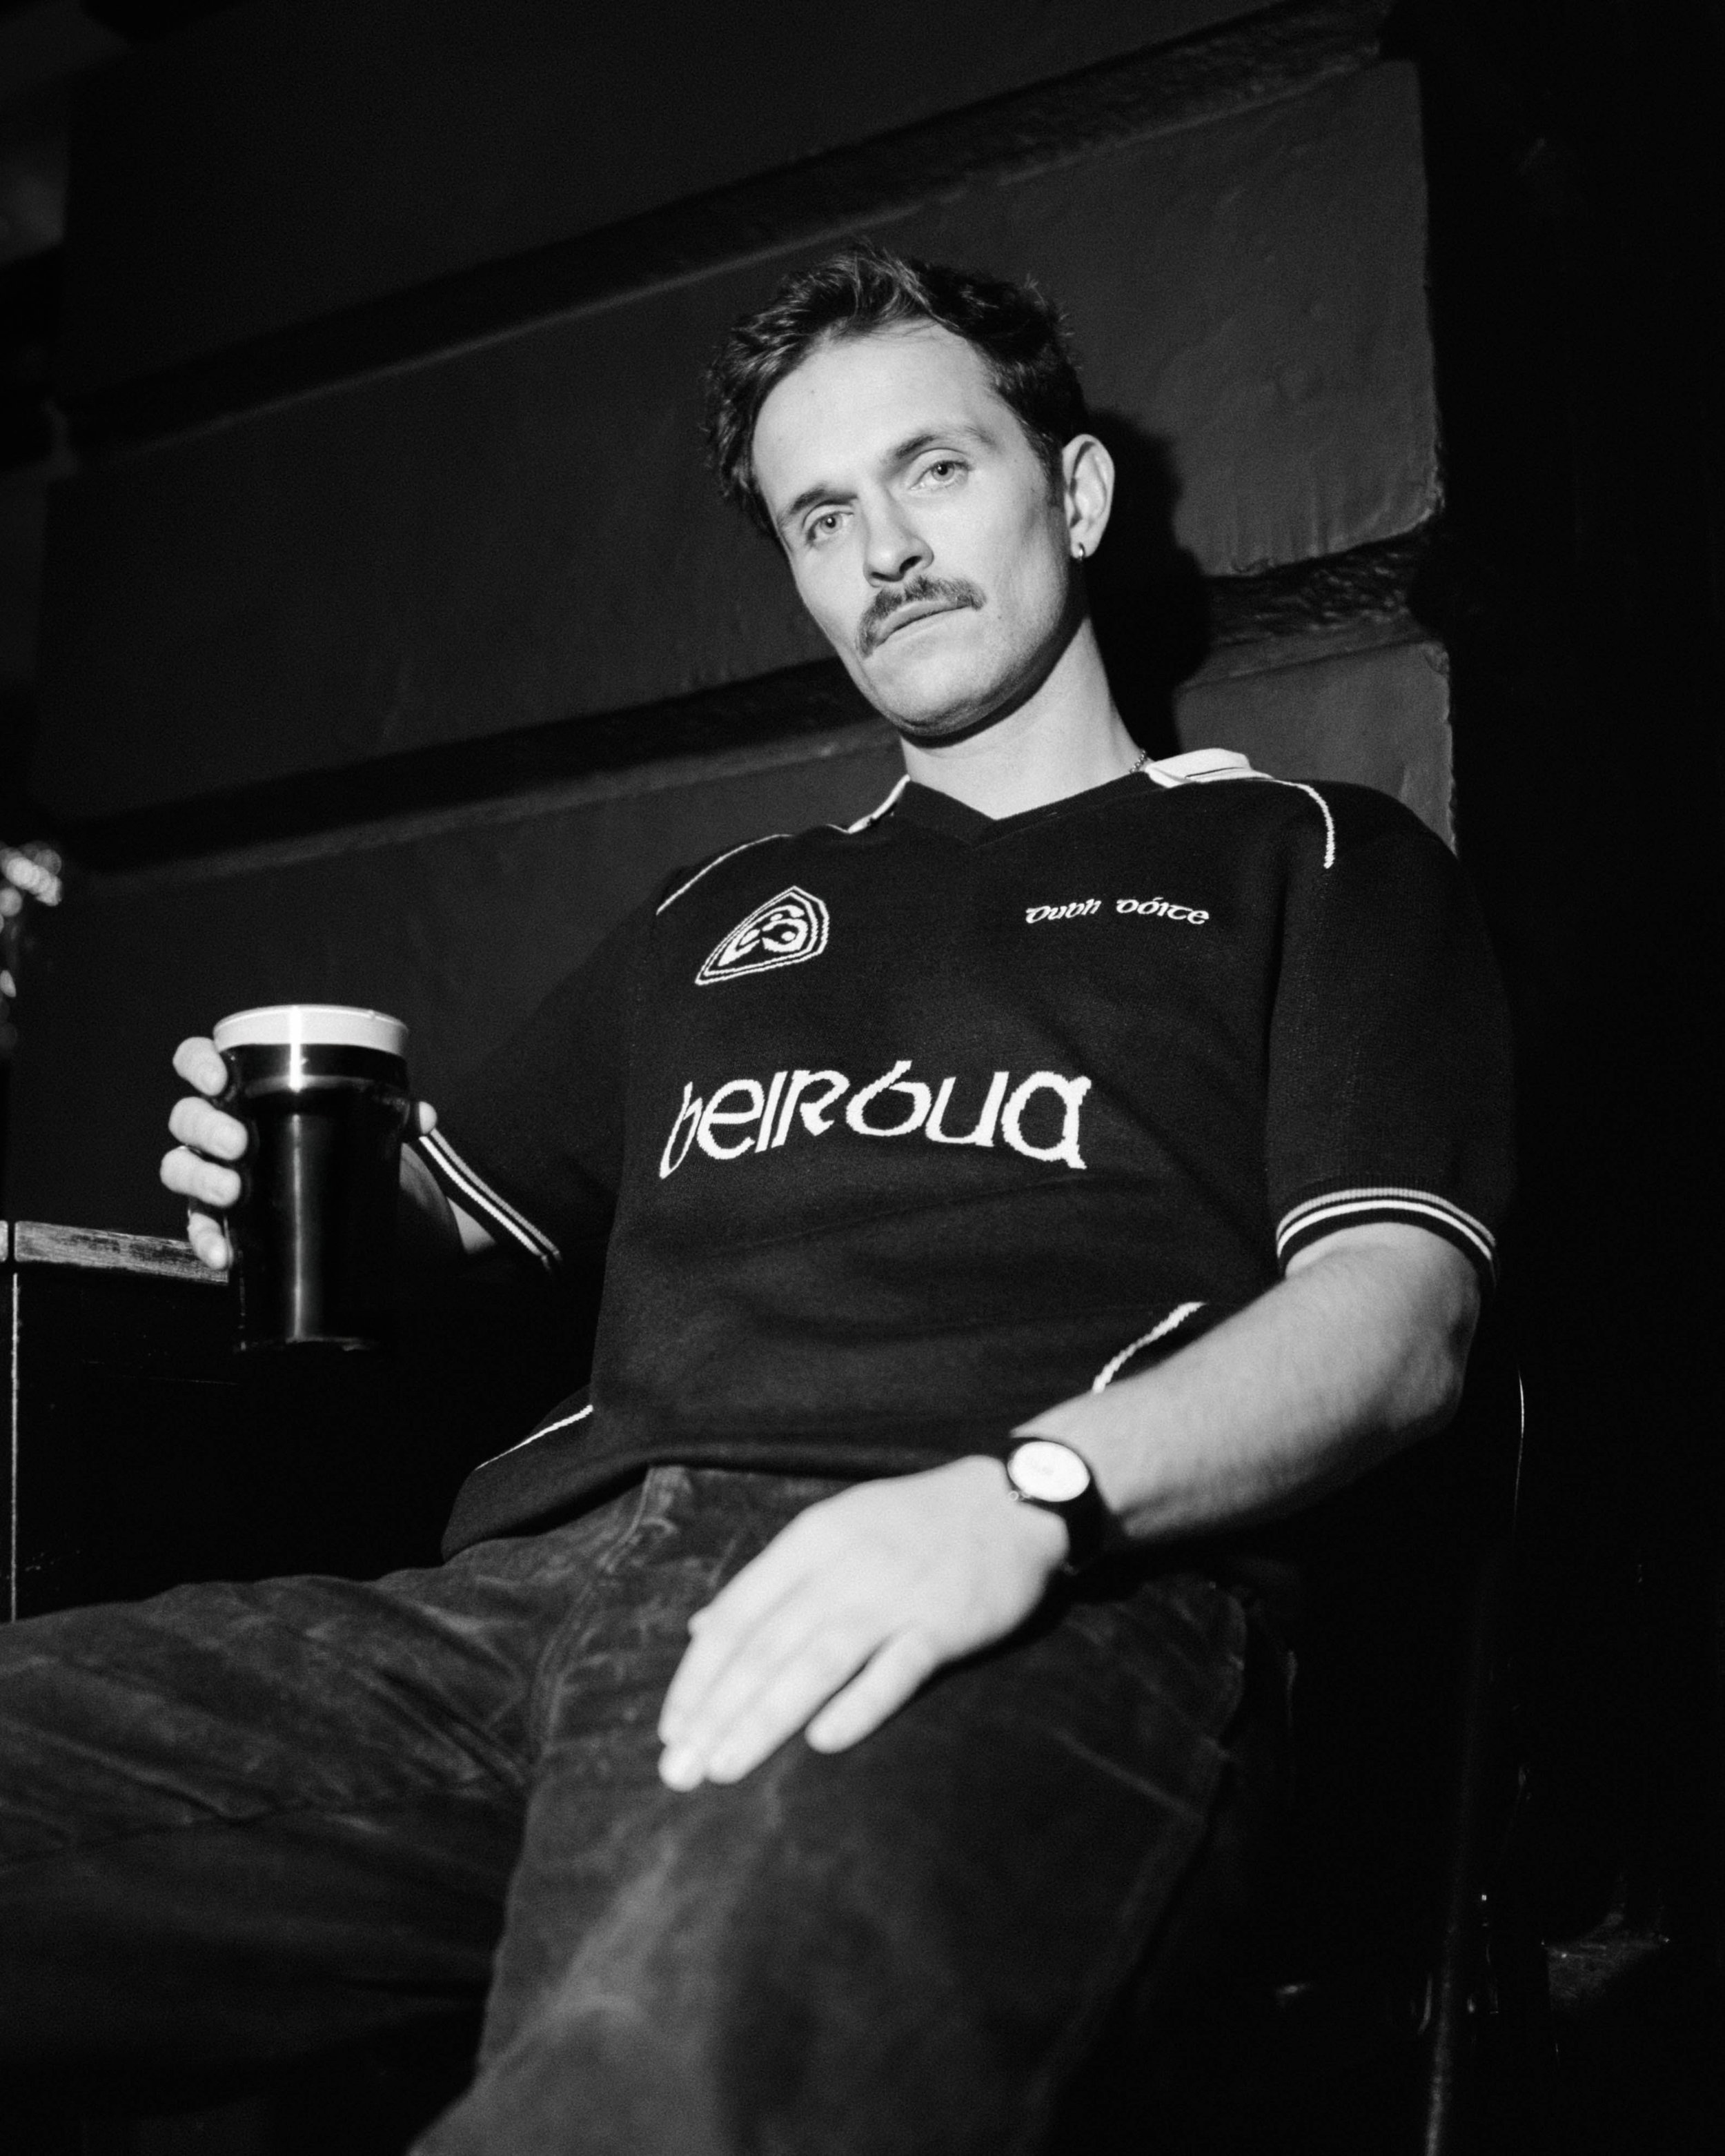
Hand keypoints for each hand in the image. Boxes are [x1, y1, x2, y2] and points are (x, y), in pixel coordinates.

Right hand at [160, 1035, 438, 1269]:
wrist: (331, 1195)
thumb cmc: (329, 1138)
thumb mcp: (358, 1123)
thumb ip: (390, 1115)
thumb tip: (425, 1115)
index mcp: (241, 1089)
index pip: (197, 1061)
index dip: (197, 1064)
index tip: (219, 1078)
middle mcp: (214, 1127)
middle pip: (186, 1117)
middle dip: (207, 1128)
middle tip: (240, 1143)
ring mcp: (208, 1172)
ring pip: (179, 1168)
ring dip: (200, 1180)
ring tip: (233, 1192)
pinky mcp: (215, 1216)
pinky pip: (198, 1227)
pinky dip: (206, 1240)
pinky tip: (224, 1254)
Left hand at [656, 1454, 1068, 1790]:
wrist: (1012, 1500)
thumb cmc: (913, 1522)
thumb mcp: (832, 1529)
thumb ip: (769, 1582)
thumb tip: (702, 1629)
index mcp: (809, 1542)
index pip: (737, 1615)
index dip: (698, 1677)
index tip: (670, 1730)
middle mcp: (842, 1568)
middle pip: (766, 1647)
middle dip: (716, 1712)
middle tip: (679, 1771)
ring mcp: (894, 1596)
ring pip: (816, 1663)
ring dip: (765, 1718)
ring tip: (725, 1767)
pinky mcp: (944, 1623)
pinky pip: (895, 1670)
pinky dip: (858, 1704)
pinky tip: (823, 1741)